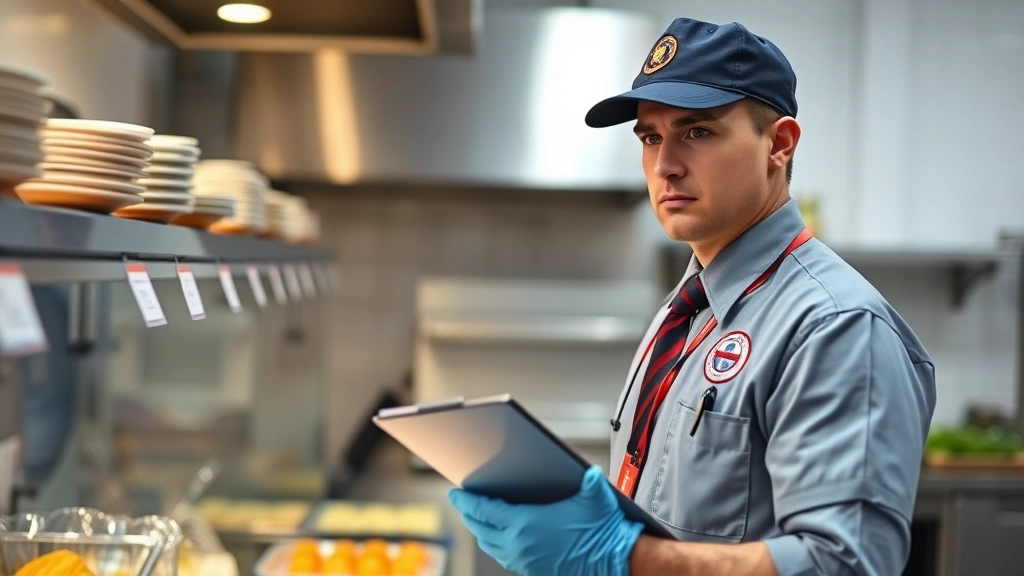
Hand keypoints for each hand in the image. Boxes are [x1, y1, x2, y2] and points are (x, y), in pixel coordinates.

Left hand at [448, 466, 642, 575]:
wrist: (615, 562)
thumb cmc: (602, 531)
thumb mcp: (596, 498)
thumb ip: (590, 481)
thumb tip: (589, 472)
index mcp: (526, 524)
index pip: (483, 510)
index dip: (466, 501)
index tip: (455, 493)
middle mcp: (519, 545)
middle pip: (480, 529)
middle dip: (468, 514)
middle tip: (462, 502)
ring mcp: (523, 561)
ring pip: (489, 545)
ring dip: (480, 531)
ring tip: (477, 518)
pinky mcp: (532, 571)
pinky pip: (503, 557)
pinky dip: (495, 545)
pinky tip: (499, 537)